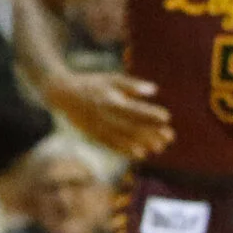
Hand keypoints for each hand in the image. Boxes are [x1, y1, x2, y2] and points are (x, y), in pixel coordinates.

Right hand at [49, 71, 172, 160]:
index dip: (150, 114)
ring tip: (159, 147)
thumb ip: (131, 85)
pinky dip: (126, 150)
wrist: (62, 94)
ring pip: (123, 138)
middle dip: (151, 132)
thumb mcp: (110, 79)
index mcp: (109, 98)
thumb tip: (154, 90)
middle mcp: (103, 115)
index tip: (167, 117)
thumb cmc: (92, 84)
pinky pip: (112, 145)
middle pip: (131, 126)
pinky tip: (140, 154)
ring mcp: (98, 127)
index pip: (133, 108)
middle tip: (169, 136)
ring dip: (142, 143)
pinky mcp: (93, 135)